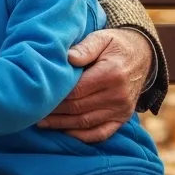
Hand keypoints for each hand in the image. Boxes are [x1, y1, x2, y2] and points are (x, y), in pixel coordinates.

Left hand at [38, 28, 151, 142]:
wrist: (142, 56)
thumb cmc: (114, 45)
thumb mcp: (101, 38)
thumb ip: (85, 47)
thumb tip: (68, 57)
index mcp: (111, 74)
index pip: (76, 90)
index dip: (55, 95)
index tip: (36, 95)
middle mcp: (118, 95)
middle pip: (78, 108)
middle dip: (54, 111)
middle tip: (32, 110)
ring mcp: (121, 110)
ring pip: (86, 123)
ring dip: (62, 125)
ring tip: (41, 122)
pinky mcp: (122, 118)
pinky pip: (101, 133)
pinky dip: (81, 136)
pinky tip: (64, 132)